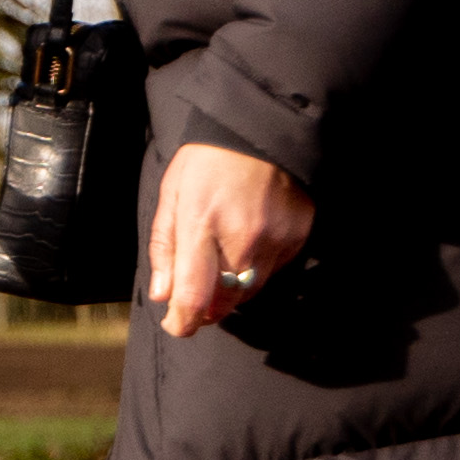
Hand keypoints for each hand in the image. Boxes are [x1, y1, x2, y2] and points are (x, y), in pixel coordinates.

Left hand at [149, 144, 311, 338]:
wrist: (261, 133)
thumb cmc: (208, 161)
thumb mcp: (172, 193)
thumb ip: (165, 246)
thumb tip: (162, 293)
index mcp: (201, 222)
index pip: (194, 293)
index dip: (184, 320)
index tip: (177, 326)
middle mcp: (241, 237)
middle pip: (225, 301)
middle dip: (206, 309)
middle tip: (194, 303)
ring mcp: (274, 239)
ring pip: (249, 291)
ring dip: (230, 291)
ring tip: (219, 266)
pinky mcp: (297, 238)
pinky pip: (272, 271)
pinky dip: (256, 270)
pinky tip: (247, 245)